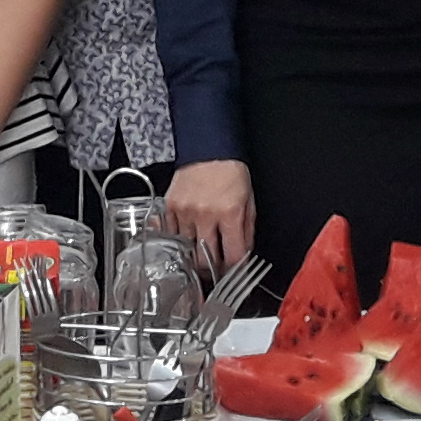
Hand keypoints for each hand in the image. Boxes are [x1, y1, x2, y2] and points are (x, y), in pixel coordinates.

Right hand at [163, 159, 256, 273]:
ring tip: (200, 252)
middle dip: (212, 270)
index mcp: (230, 213)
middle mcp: (206, 215)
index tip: (233, 272)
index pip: (232, 256)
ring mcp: (185, 212)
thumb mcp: (249, 202)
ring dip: (194, 254)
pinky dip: (179, 240)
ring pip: (187, 250)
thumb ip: (247, 231)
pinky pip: (172, 234)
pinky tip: (187, 237)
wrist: (209, 148)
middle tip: (214, 269)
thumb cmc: (231, 172)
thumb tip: (243, 255)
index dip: (234, 270)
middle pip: (205, 260)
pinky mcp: (170, 207)